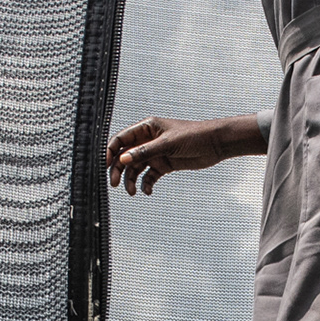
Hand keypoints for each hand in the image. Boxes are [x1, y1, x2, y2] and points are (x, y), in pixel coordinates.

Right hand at [107, 113, 261, 195]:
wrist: (215, 144)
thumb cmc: (194, 135)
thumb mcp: (167, 144)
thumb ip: (144, 152)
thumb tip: (123, 159)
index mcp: (146, 128)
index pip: (121, 139)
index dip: (110, 151)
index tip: (104, 165)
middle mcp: (148, 141)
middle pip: (125, 156)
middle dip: (118, 170)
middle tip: (114, 183)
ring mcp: (156, 153)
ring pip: (136, 168)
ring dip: (131, 180)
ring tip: (132, 192)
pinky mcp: (164, 165)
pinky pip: (149, 176)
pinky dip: (146, 184)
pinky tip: (147, 191)